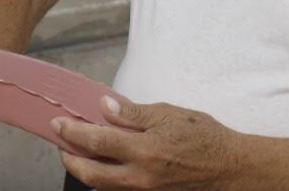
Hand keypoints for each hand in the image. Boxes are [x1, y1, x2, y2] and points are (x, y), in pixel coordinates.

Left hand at [53, 95, 238, 190]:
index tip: (58, 124)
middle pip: (90, 174)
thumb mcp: (169, 115)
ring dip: (85, 171)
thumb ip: (134, 113)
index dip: (72, 132)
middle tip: (61, 142)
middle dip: (69, 159)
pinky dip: (104, 181)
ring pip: (101, 187)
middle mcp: (140, 177)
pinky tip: (104, 166)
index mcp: (144, 151)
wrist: (230, 169)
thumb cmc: (204, 138)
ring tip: (78, 152)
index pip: (96, 142)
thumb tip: (105, 107)